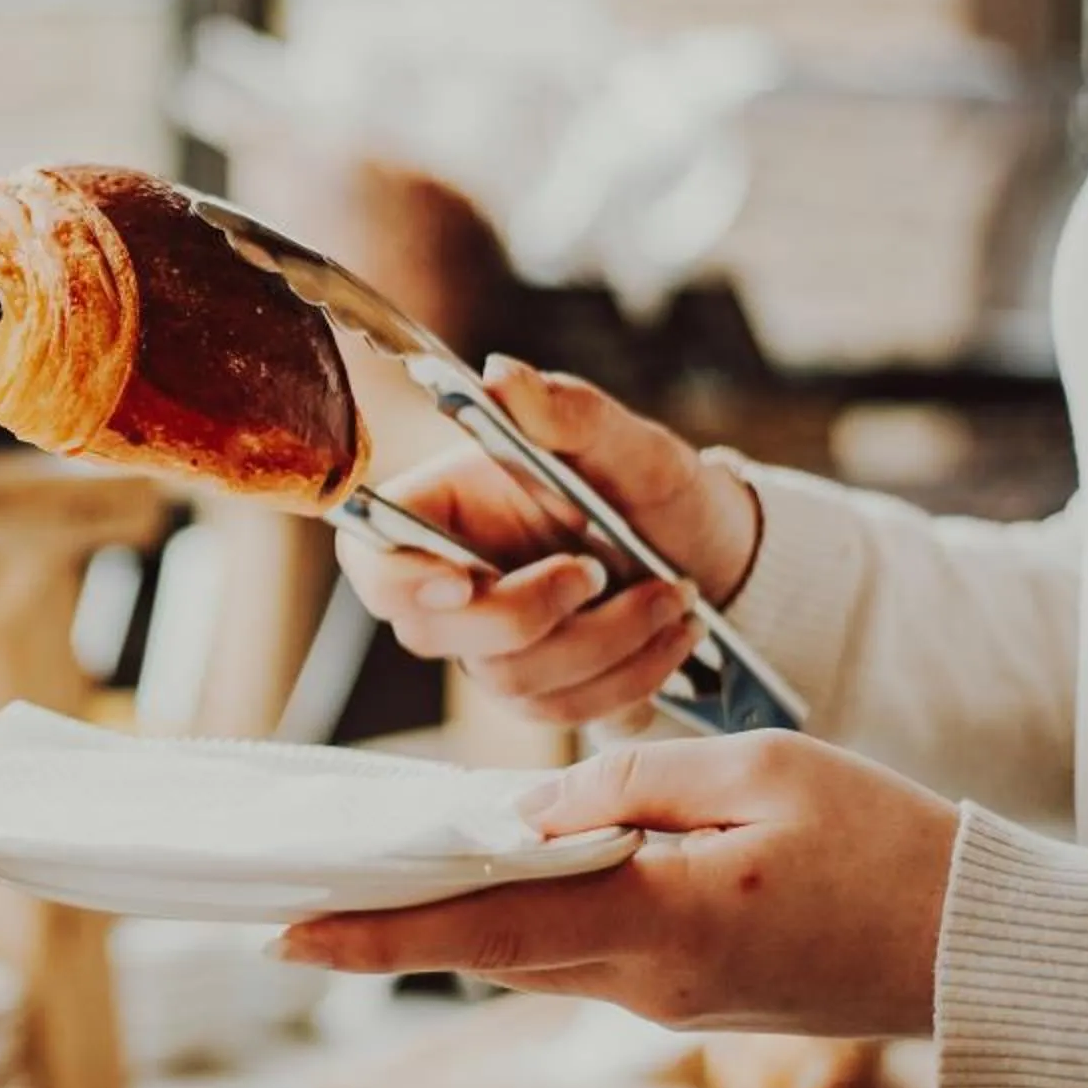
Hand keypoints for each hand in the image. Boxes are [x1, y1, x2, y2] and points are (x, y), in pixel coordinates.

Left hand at [275, 733, 959, 1038]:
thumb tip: (527, 809)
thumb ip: (628, 784)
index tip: (286, 935)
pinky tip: (512, 870)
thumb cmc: (893, 846)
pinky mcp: (693, 995)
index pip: (482, 926)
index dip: (375, 932)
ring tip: (384, 872)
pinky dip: (535, 914)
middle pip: (488, 944)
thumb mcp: (760, 772)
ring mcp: (668, 1000)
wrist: (986, 953)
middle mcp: (644, 982)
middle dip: (394, 922)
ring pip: (534, 948)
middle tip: (301, 897)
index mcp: (655, 924)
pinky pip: (586, 950)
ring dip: (462, 913)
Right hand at [337, 356, 762, 728]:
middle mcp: (453, 582)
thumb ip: (566, 410)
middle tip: (602, 574)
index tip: (466, 582)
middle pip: (436, 631)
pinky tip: (672, 637)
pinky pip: (559, 711)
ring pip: (509, 679)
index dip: (402, 579)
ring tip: (674, 599)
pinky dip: (627, 679)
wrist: (713, 553)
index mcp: (444, 511)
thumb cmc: (656, 489)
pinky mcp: (537, 689)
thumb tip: (500, 375)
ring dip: (603, 645)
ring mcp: (491, 645)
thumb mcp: (627, 442)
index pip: (375, 558)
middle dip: (530, 614)